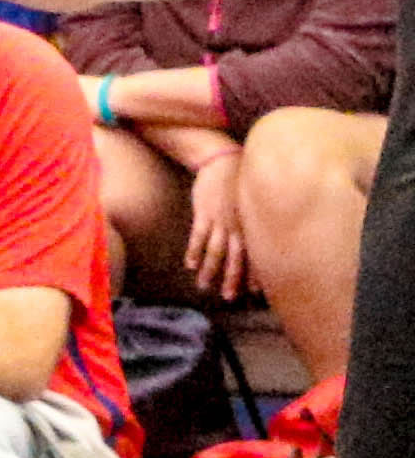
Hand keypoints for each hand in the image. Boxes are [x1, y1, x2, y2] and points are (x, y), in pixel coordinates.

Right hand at [187, 147, 253, 298]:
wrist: (222, 160)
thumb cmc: (241, 180)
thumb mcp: (256, 201)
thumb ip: (259, 220)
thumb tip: (266, 238)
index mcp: (252, 224)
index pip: (256, 254)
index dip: (254, 273)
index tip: (255, 292)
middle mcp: (239, 226)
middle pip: (236, 258)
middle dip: (233, 279)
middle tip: (230, 297)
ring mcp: (220, 220)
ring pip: (215, 251)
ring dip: (209, 270)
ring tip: (204, 286)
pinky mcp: (203, 213)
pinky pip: (198, 236)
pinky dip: (194, 251)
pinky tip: (190, 265)